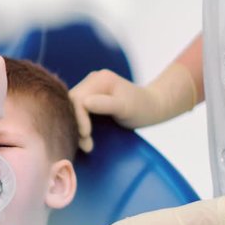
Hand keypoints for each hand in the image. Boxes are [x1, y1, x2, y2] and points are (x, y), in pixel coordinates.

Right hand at [70, 63, 196, 152]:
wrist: (152, 106)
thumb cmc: (142, 108)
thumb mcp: (126, 107)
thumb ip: (106, 104)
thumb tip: (84, 103)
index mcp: (100, 79)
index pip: (78, 98)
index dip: (78, 118)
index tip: (86, 136)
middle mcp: (92, 80)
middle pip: (72, 103)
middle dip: (76, 124)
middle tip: (87, 145)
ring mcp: (90, 88)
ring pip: (72, 108)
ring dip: (77, 127)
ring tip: (88, 144)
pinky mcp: (90, 96)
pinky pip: (77, 110)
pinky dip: (79, 124)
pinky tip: (86, 137)